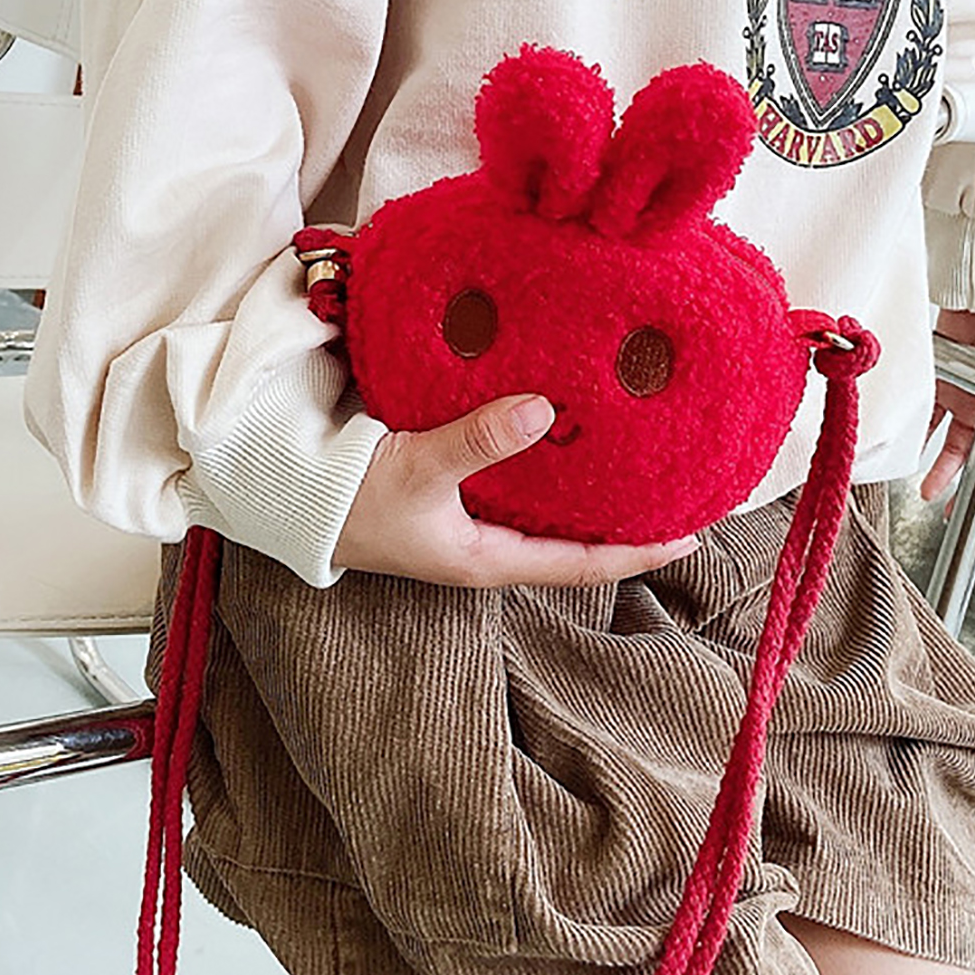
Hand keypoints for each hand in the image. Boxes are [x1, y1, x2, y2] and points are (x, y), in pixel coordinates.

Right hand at [334, 393, 699, 587]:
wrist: (284, 493)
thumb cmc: (347, 499)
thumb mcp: (416, 470)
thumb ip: (478, 441)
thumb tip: (545, 411)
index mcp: (487, 558)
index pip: (580, 563)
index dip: (637, 551)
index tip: (691, 535)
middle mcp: (485, 542)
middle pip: (572, 536)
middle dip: (621, 514)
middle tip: (674, 483)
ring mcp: (467, 516)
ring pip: (544, 504)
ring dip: (584, 481)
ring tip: (633, 448)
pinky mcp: (448, 485)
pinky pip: (510, 473)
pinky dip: (540, 453)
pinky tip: (558, 421)